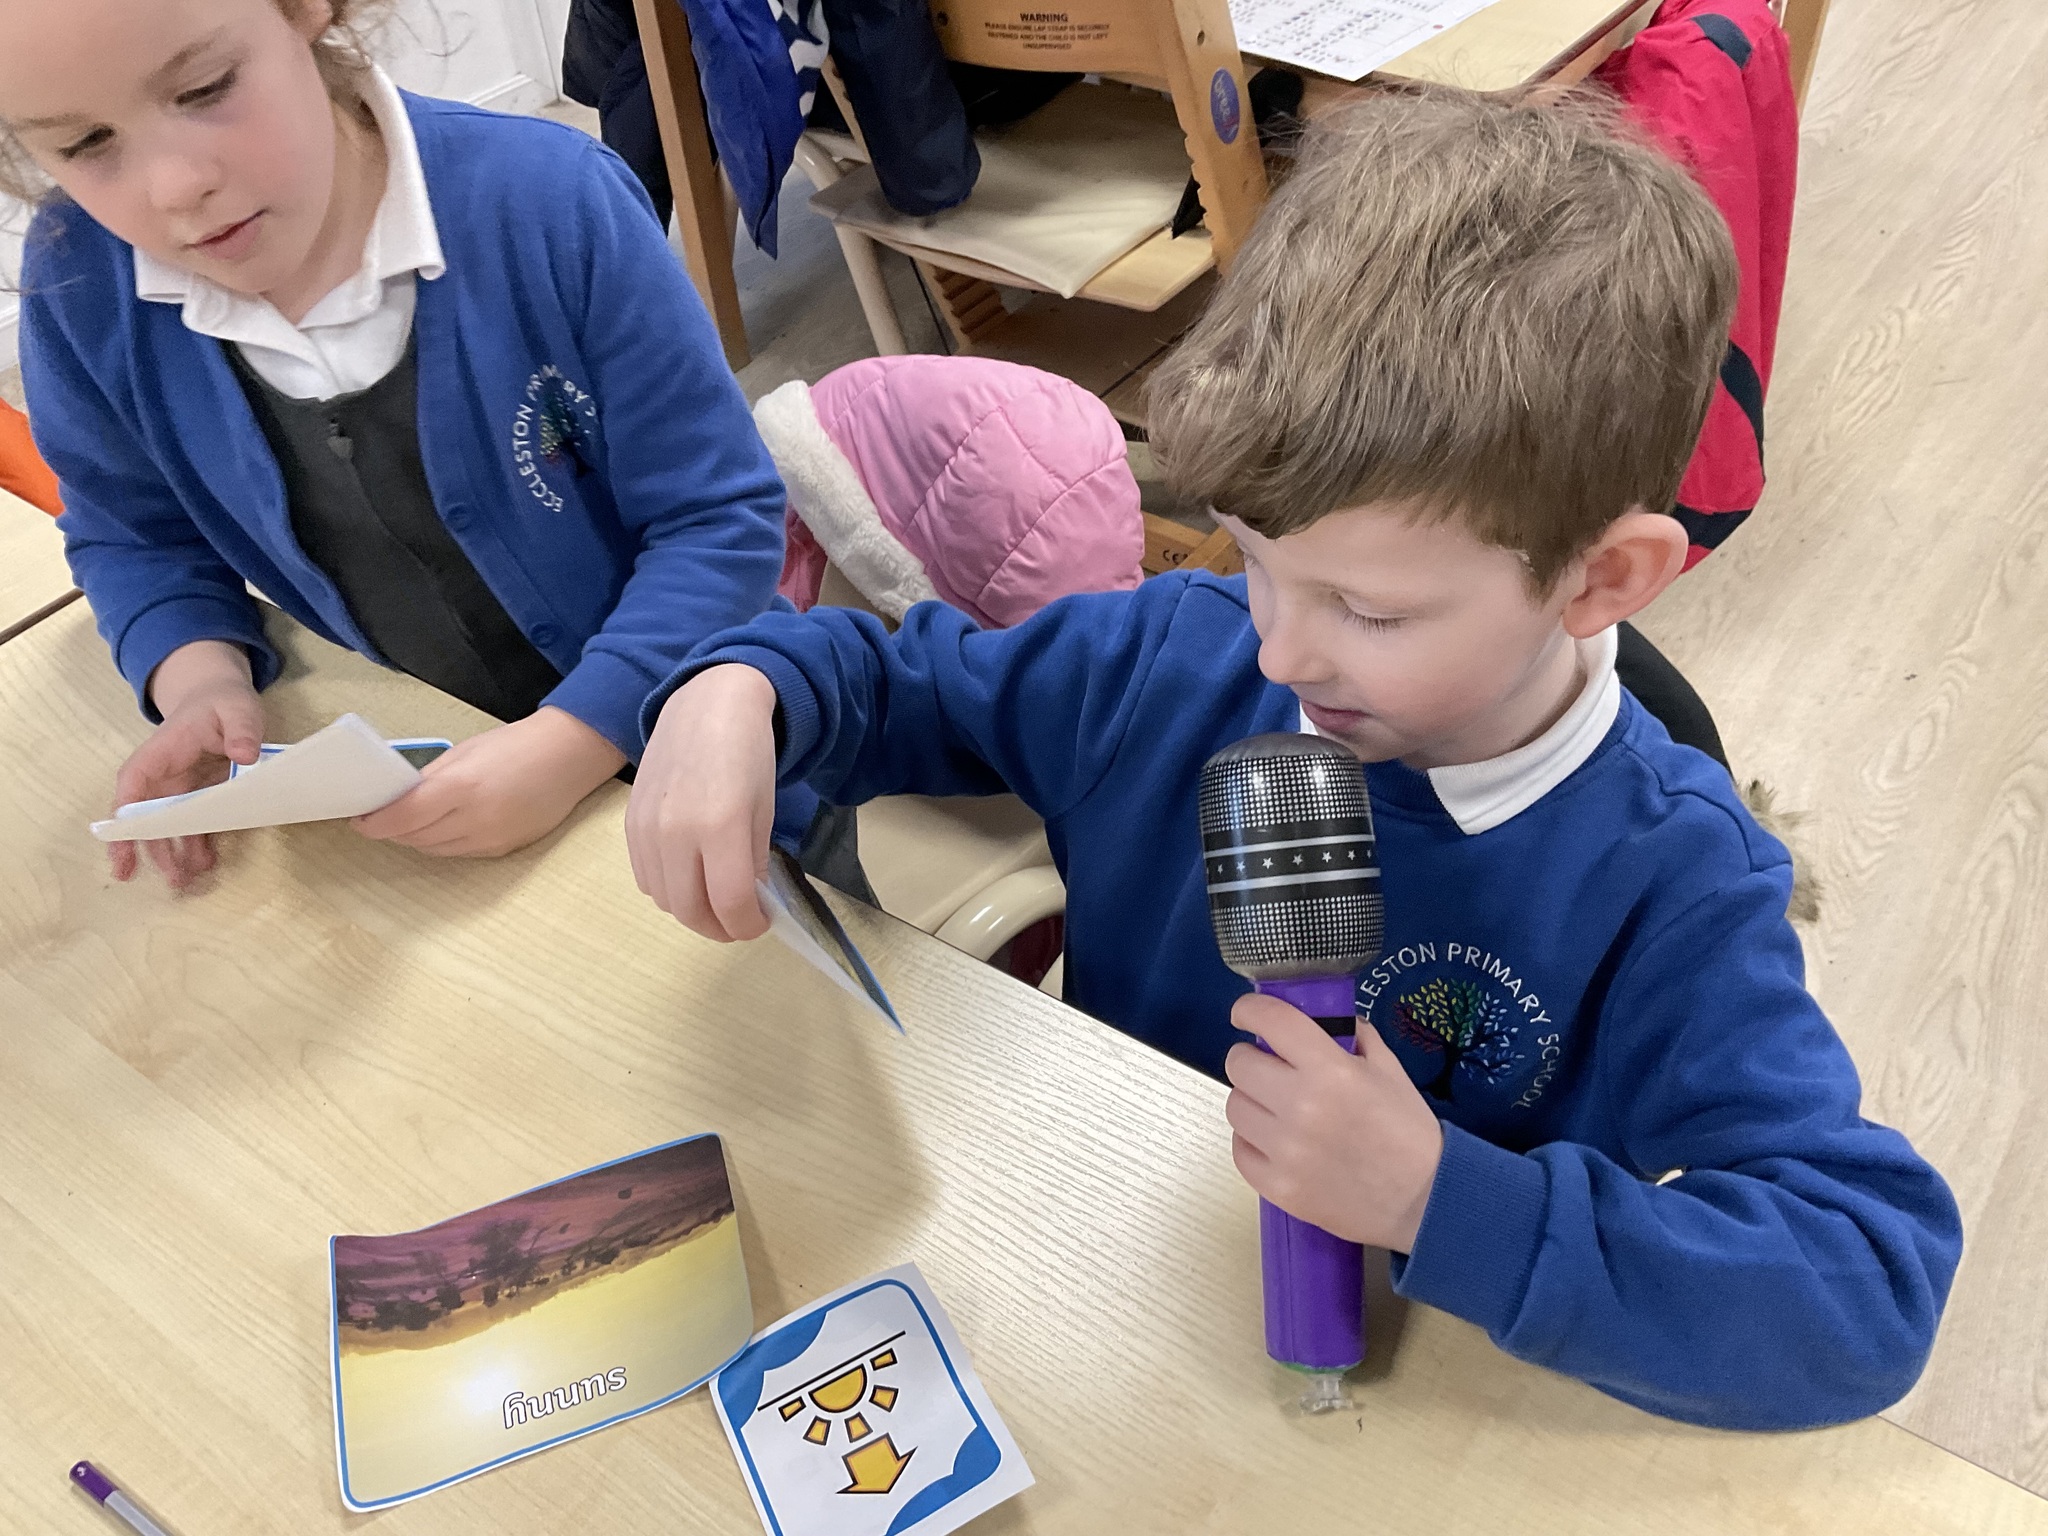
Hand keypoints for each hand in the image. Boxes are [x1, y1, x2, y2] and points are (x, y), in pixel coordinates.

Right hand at [110, 641, 264, 888]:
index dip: (125, 814)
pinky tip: (206, 864)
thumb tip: (245, 754)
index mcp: (161, 752)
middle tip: (160, 877)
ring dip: (172, 854)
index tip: (122, 840)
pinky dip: (197, 846)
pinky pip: (193, 826)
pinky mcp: (199, 798)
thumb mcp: (237, 707)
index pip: (132, 784)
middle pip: (145, 816)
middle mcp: (163, 776)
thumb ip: (241, 728)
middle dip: (147, 848)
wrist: (221, 699)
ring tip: (184, 882)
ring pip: (167, 827)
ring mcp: (179, 790)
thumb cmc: (222, 702)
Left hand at [352, 707, 625, 857]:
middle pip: (414, 838)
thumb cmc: (516, 744)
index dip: (374, 823)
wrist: (571, 756)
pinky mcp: (505, 850)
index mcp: (462, 787)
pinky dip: (442, 843)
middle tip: (380, 817)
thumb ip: (429, 779)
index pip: (403, 817)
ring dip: (415, 838)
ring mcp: (492, 839)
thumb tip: (395, 800)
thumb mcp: (465, 752)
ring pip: (434, 850)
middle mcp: (476, 820)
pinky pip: (459, 853)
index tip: (359, 820)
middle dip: (392, 830)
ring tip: (409, 821)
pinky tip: (443, 826)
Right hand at [625, 664, 780, 941]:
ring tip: (716, 900)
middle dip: (719, 928)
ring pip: (664, 899)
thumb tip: (747, 904)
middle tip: (738, 923)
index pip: (730, 903)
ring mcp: (648, 829)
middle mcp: (677, 832)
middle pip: (691, 910)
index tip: (761, 924)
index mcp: (721, 825)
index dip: (748, 925)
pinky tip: (689, 876)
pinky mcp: (630, 824)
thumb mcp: (763, 810)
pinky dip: (669, 890)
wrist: (706, 705)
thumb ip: (753, 862)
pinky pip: (645, 877)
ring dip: (693, 911)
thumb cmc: (747, 754)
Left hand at [1224, 993, 1444, 1252]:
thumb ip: (1354, 1037)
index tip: (1246, 1014)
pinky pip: (1240, 1149)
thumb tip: (1323, 1019)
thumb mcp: (1390, 1070)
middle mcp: (1301, 1107)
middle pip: (1240, 1064)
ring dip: (1252, 1100)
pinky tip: (1275, 1140)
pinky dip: (1252, 1140)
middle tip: (1270, 1067)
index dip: (1250, 1010)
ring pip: (1235, 1106)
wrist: (1425, 1200)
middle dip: (1252, 1058)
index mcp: (1331, 1071)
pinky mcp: (1277, 1187)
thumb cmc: (1410, 1132)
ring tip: (1276, 1107)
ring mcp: (1285, 1151)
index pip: (1271, 1021)